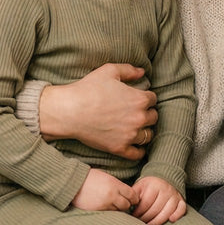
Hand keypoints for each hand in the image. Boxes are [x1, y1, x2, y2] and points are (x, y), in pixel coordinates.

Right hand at [39, 63, 157, 159]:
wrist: (69, 111)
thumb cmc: (88, 89)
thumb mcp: (109, 71)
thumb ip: (129, 70)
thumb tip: (142, 72)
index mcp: (139, 99)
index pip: (153, 99)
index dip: (146, 97)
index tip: (138, 99)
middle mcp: (139, 118)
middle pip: (153, 117)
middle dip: (147, 113)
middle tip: (137, 113)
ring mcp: (130, 135)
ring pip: (148, 135)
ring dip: (144, 131)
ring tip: (136, 128)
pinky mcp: (119, 148)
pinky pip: (138, 154)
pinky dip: (139, 150)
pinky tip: (135, 146)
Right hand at [71, 168, 137, 211]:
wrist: (73, 183)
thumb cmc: (89, 177)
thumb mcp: (106, 177)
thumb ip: (117, 185)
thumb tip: (127, 193)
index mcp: (115, 184)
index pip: (132, 195)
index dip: (134, 198)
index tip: (133, 199)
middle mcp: (111, 195)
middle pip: (127, 205)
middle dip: (126, 205)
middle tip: (123, 203)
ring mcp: (104, 204)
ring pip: (118, 211)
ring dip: (117, 209)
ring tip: (113, 205)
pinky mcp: (97, 211)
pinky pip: (108, 214)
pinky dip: (109, 212)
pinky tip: (105, 207)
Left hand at [131, 176, 186, 224]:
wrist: (163, 179)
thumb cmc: (149, 186)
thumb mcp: (139, 187)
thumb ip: (133, 195)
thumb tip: (126, 206)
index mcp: (154, 185)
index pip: (146, 203)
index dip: (138, 212)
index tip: (133, 216)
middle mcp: (166, 190)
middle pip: (155, 209)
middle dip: (146, 219)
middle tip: (140, 223)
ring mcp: (174, 195)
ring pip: (167, 212)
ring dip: (157, 221)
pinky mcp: (181, 200)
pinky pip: (182, 209)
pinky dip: (177, 215)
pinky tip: (171, 220)